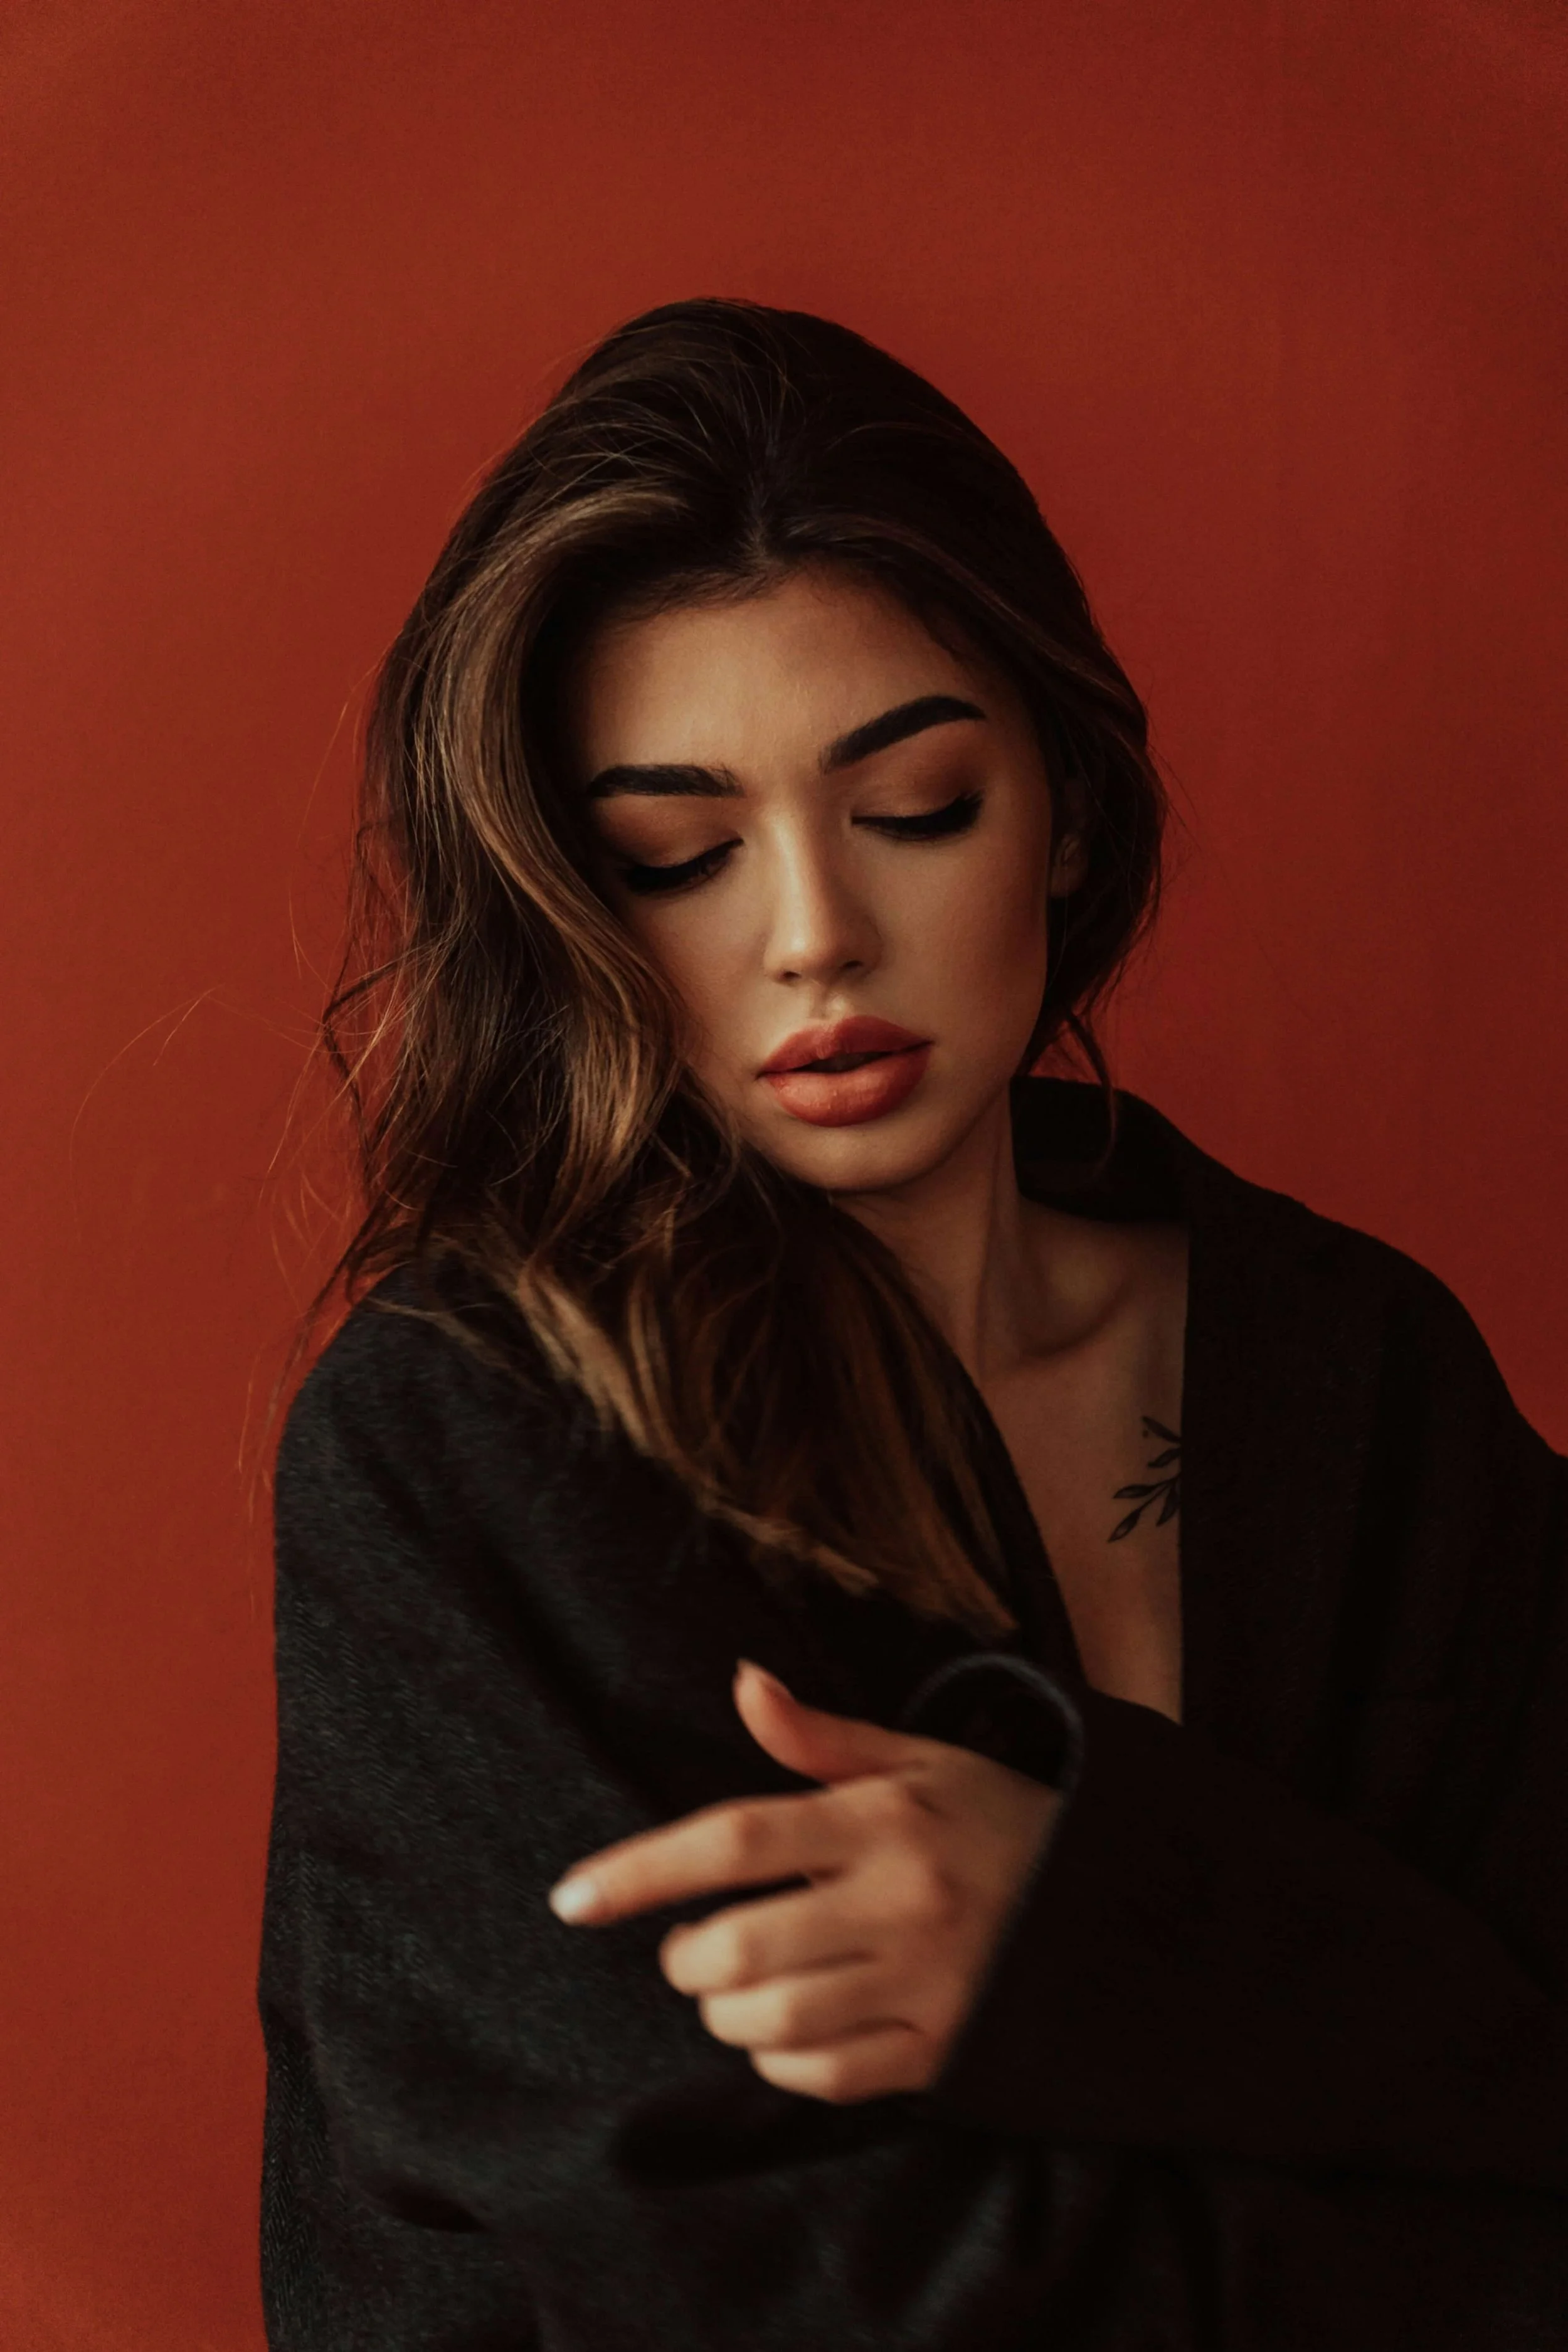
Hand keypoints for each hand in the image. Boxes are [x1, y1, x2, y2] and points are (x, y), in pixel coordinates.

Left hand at [546, 1659, 1062, 2103]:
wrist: (1121, 1903)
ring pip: (775, 2020)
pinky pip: (828, 2076)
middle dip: (689, 1958)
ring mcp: (927, 1980)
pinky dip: (783, 2061)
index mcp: (883, 1818)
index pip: (736, 1839)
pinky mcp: (945, 2048)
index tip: (573, 1898)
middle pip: (743, 1945)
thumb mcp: (919, 1760)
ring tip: (734, 1987)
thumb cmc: (996, 1818)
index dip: (643, 1870)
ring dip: (728, 2011)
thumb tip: (742, 1680)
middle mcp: (902, 1900)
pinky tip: (785, 2033)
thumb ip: (821, 1737)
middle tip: (691, 1948)